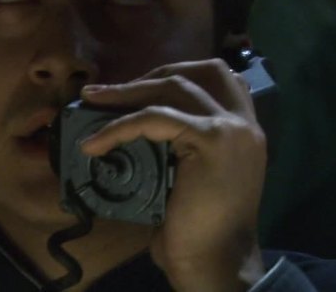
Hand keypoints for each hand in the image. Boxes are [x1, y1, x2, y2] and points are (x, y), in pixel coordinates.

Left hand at [80, 58, 266, 291]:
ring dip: (126, 90)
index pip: (216, 77)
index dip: (173, 74)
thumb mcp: (187, 173)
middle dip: (149, 74)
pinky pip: (154, 118)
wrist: (214, 262)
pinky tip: (94, 143)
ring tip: (91, 100)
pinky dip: (118, 126)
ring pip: (173, 87)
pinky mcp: (211, 139)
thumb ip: (174, 143)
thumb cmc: (197, 227)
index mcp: (242, 128)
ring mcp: (232, 128)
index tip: (134, 87)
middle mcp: (244, 122)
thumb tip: (127, 124)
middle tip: (107, 91)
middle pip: (198, 71)